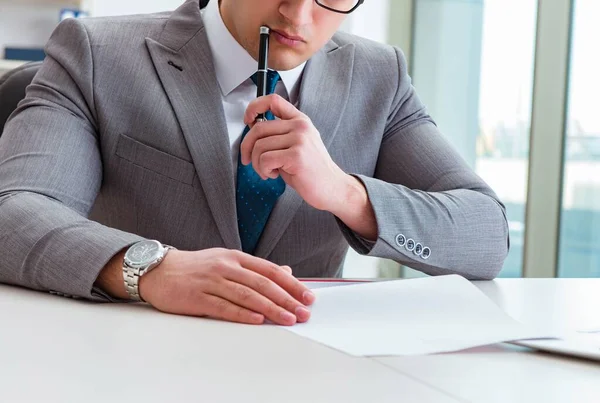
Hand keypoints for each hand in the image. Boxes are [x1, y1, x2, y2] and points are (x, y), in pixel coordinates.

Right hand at [138, 248, 314, 325]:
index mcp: (235, 257)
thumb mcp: (227, 261)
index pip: (270, 270)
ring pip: (247, 295)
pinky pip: (223, 306)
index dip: (291, 284)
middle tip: (304, 312)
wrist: (158, 270)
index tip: (308, 296)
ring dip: (271, 308)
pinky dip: (242, 314)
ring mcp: (211, 281)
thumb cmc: (196, 268)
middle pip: (262, 283)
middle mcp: (226, 267)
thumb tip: (286, 272)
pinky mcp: (197, 297)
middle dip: (286, 299)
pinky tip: (258, 320)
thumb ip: (255, 269)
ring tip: (288, 319)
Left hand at [241, 94, 348, 211]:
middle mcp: (300, 126)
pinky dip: (264, 170)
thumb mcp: (295, 145)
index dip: (254, 107)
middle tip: (249, 160)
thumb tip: (252, 127)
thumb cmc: (311, 170)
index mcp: (300, 120)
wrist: (331, 187)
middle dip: (247, 147)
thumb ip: (277, 134)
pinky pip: (265, 159)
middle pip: (258, 128)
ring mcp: (300, 140)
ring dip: (257, 164)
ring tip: (269, 171)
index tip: (247, 120)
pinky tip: (275, 174)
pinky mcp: (296, 156)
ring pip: (259, 146)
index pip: (273, 100)